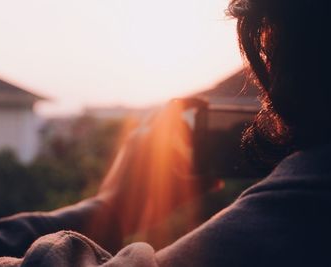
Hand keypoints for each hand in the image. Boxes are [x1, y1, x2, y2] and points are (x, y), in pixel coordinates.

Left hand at [96, 101, 213, 236]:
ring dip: (172, 138)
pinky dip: (160, 145)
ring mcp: (131, 142)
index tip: (206, 105)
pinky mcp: (126, 151)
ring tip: (179, 164)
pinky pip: (146, 137)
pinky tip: (165, 167)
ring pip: (157, 127)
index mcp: (156, 138)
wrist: (111, 213)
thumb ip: (203, 184)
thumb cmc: (145, 203)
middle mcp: (141, 135)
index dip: (193, 102)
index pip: (175, 106)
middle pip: (168, 116)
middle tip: (192, 148)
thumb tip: (219, 182)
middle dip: (184, 127)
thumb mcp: (180, 195)